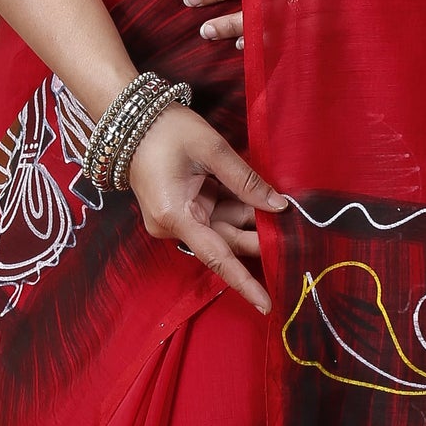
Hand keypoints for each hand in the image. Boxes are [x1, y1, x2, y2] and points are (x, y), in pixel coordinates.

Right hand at [125, 101, 285, 315]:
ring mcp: (176, 219)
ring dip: (250, 221)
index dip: (243, 281)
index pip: (216, 257)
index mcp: (175, 215)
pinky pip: (214, 216)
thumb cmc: (167, 130)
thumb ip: (245, 180)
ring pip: (223, 228)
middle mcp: (173, 226)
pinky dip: (237, 209)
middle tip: (295, 234)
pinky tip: (261, 203)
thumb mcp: (211, 149)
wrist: (130, 121)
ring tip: (282, 213)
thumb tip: (278, 206)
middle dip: (258, 238)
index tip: (266, 304)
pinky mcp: (181, 210)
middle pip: (225, 242)